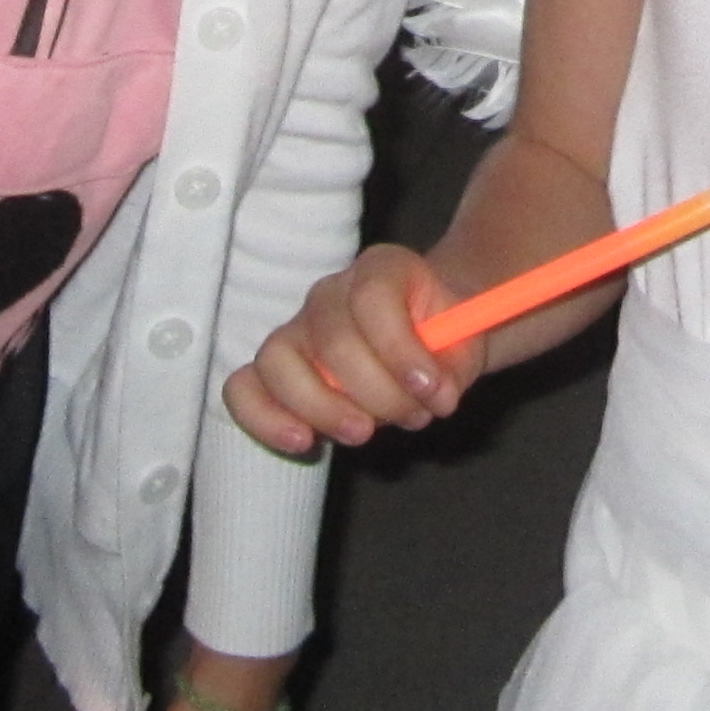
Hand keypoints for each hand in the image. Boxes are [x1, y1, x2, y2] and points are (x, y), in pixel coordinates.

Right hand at [218, 246, 483, 455]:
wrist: (427, 336)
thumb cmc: (444, 337)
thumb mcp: (466, 344)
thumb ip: (454, 368)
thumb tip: (435, 393)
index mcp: (381, 269)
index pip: (373, 299)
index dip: (401, 351)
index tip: (434, 391)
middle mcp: (330, 292)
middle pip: (332, 340)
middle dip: (377, 393)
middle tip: (414, 416)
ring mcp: (296, 328)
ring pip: (279, 361)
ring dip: (323, 408)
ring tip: (364, 431)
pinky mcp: (274, 369)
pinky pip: (243, 388)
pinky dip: (264, 418)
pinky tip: (303, 441)